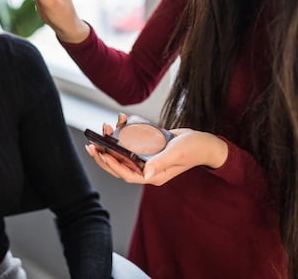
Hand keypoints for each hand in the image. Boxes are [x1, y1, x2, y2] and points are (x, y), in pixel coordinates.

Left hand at [85, 115, 228, 185]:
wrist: (206, 143)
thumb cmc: (195, 149)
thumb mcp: (177, 153)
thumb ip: (161, 162)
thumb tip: (145, 173)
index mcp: (153, 175)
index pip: (126, 173)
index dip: (111, 165)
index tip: (101, 153)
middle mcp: (148, 170)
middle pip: (120, 166)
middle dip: (104, 156)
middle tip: (92, 145)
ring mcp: (148, 160)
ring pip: (124, 154)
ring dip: (112, 143)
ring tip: (104, 129)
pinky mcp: (149, 150)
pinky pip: (132, 144)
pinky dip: (125, 134)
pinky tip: (121, 121)